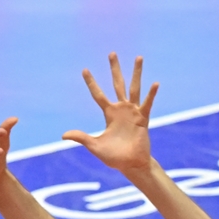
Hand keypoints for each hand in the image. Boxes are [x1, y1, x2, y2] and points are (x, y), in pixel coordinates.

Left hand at [62, 53, 158, 172]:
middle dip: (114, 69)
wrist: (130, 165)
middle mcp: (121, 109)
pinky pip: (147, 104)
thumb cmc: (113, 157)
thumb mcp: (94, 146)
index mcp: (109, 114)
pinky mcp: (143, 119)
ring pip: (134, 88)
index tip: (84, 69)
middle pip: (117, 84)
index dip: (91, 82)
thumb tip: (63, 135)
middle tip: (111, 53)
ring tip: (138, 57)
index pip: (98, 94)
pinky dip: (151, 94)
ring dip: (136, 73)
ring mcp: (133, 112)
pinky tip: (154, 83)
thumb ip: (81, 138)